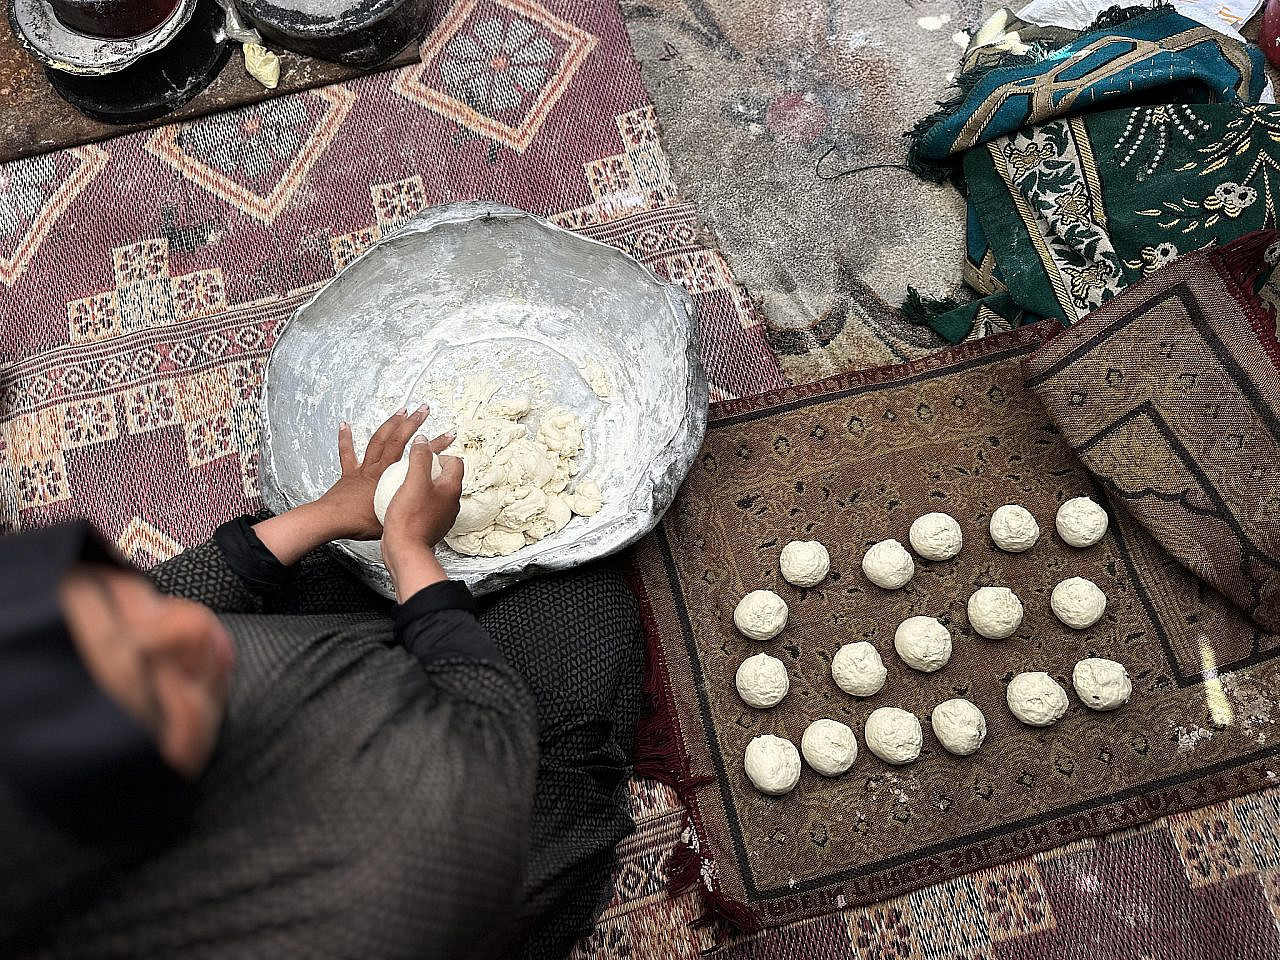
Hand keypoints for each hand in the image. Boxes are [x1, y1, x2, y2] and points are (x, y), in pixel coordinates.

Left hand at [317, 406, 429, 540]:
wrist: (332, 520)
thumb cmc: (359, 523)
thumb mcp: (391, 520)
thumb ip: (405, 511)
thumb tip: (417, 511)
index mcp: (391, 480)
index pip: (418, 458)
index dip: (436, 445)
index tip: (447, 434)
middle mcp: (378, 469)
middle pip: (398, 440)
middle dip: (413, 423)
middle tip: (423, 410)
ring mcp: (363, 469)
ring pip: (378, 440)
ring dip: (390, 424)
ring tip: (400, 412)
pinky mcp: (348, 474)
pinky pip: (347, 453)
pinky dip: (345, 438)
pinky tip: (344, 425)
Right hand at [381, 436, 464, 600]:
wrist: (405, 550)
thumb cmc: (409, 519)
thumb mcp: (413, 481)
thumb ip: (420, 458)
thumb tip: (423, 442)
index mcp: (452, 489)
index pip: (455, 462)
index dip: (439, 455)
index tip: (422, 458)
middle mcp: (452, 503)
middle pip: (445, 477)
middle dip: (429, 470)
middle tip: (411, 471)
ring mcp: (442, 516)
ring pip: (435, 493)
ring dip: (422, 486)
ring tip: (404, 486)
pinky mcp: (431, 526)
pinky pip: (426, 507)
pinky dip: (416, 501)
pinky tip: (401, 503)